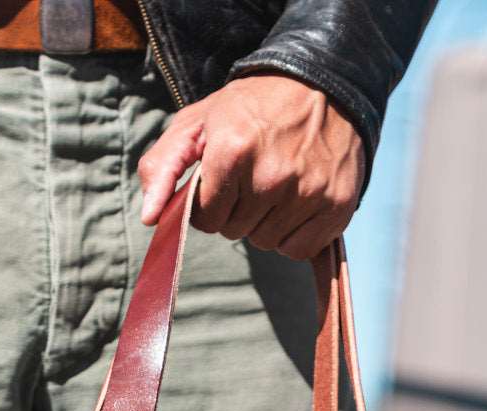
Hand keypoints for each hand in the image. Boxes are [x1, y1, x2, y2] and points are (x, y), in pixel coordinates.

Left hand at [139, 75, 366, 259]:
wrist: (322, 84)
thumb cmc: (251, 108)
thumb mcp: (197, 123)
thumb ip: (162, 167)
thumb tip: (150, 217)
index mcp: (232, 151)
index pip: (204, 218)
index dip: (208, 203)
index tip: (223, 179)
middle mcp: (271, 174)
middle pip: (234, 232)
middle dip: (236, 212)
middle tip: (252, 177)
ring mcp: (308, 192)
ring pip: (265, 242)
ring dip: (265, 223)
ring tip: (277, 185)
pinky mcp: (336, 206)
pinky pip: (297, 250)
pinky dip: (293, 234)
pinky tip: (297, 202)